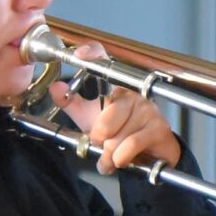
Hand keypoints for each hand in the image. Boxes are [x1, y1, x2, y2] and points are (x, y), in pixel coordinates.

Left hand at [51, 43, 182, 174]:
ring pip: (116, 135)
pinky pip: (130, 144)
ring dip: (110, 154)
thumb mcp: (91, 118)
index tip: (81, 55)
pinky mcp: (159, 128)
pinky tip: (120, 160)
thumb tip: (56, 87)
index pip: (106, 63)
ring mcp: (148, 110)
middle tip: (102, 143)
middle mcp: (134, 95)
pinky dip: (120, 158)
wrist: (149, 156)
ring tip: (112, 156)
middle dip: (99, 137)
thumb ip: (71, 103)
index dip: (94, 54)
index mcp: (117, 88)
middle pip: (106, 115)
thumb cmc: (121, 134)